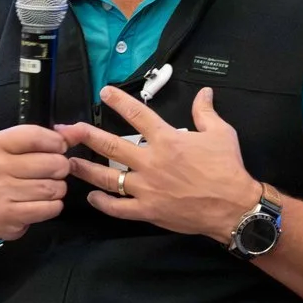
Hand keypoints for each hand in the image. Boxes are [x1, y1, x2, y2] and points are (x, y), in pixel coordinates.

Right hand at [0, 124, 71, 242]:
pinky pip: (50, 208)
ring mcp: (0, 191)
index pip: (37, 136)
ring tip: (46, 189)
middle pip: (53, 163)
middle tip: (51, 173)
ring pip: (53, 188)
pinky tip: (42, 204)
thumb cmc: (6, 174)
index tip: (55, 150)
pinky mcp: (9, 214)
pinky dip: (53, 206)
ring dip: (57, 189)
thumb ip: (52, 138)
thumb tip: (79, 132)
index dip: (56, 143)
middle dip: (60, 169)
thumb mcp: (21, 150)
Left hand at [59, 86, 260, 240]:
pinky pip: (119, 208)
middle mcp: (151, 162)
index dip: (119, 101)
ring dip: (86, 170)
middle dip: (87, 136)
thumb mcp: (222, 133)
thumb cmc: (228, 168)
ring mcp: (147, 188)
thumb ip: (206, 112)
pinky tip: (90, 197)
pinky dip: (103, 203)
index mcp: (167, 140)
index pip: (138, 114)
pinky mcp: (148, 210)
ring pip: (108, 178)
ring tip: (68, 163)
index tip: (104, 92)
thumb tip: (204, 92)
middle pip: (112, 146)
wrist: (234, 206)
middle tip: (67, 131)